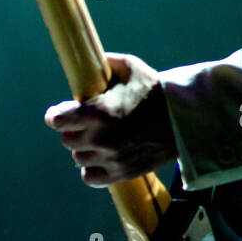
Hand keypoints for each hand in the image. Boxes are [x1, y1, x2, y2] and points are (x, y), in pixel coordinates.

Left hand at [43, 52, 177, 186]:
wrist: (184, 120)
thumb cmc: (156, 91)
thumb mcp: (131, 67)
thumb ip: (105, 63)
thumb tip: (89, 63)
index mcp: (99, 112)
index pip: (58, 120)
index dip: (56, 116)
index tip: (59, 114)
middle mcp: (102, 138)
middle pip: (67, 139)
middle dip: (73, 130)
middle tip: (85, 124)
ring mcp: (111, 158)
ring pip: (78, 157)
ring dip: (85, 148)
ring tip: (98, 140)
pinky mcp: (121, 173)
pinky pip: (90, 177)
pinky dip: (92, 169)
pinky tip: (101, 158)